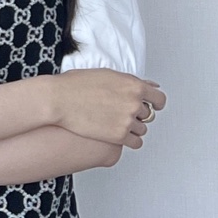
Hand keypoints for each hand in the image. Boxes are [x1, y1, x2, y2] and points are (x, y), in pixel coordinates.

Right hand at [48, 70, 165, 147]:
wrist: (58, 100)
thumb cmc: (76, 85)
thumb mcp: (107, 75)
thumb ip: (130, 81)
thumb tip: (149, 85)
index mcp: (134, 85)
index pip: (158, 98)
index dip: (155, 103)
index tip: (151, 106)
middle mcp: (134, 103)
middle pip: (148, 114)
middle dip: (136, 114)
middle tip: (120, 113)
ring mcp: (128, 121)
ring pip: (142, 129)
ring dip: (132, 127)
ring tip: (114, 123)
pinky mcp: (118, 136)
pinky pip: (136, 142)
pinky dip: (130, 140)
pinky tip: (119, 136)